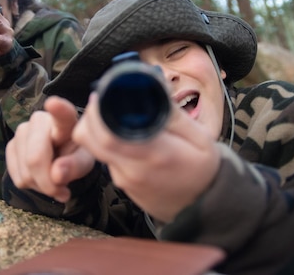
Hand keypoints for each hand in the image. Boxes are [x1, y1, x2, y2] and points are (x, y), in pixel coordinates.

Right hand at [5, 96, 95, 202]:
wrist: (61, 155)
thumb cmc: (74, 153)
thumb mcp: (84, 161)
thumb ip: (75, 167)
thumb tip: (56, 176)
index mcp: (65, 121)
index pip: (62, 114)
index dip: (58, 109)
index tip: (53, 103)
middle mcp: (39, 120)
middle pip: (34, 159)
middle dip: (47, 183)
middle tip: (62, 191)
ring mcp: (21, 131)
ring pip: (25, 172)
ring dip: (41, 186)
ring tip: (53, 181)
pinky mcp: (11, 146)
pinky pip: (17, 177)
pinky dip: (31, 185)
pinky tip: (41, 179)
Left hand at [73, 93, 221, 222]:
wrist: (205, 207)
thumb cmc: (203, 169)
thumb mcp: (199, 137)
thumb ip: (172, 114)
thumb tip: (153, 87)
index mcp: (152, 154)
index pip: (106, 133)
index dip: (97, 111)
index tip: (104, 93)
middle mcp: (132, 170)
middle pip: (89, 140)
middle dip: (91, 116)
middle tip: (106, 100)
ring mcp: (124, 181)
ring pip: (94, 149)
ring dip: (99, 130)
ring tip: (118, 116)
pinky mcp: (122, 186)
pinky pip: (107, 159)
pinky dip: (110, 144)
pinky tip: (128, 137)